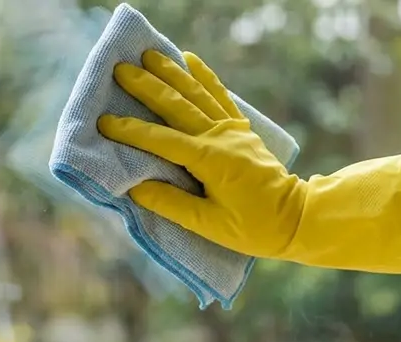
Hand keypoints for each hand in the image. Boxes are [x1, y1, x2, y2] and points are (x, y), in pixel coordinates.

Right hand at [97, 50, 400, 274]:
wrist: (296, 218)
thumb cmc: (252, 228)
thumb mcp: (209, 225)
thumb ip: (170, 205)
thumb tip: (134, 187)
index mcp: (210, 161)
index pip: (161, 141)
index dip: (131, 131)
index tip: (104, 122)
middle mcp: (220, 138)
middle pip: (177, 106)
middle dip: (147, 86)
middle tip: (120, 70)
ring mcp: (232, 130)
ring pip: (197, 94)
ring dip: (172, 72)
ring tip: (149, 54)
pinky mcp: (241, 129)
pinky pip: (220, 96)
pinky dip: (204, 77)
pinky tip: (189, 59)